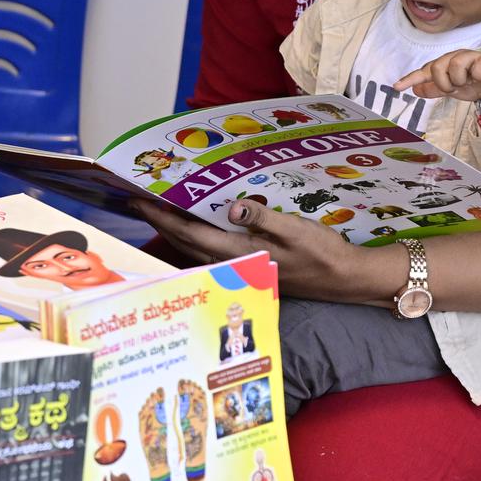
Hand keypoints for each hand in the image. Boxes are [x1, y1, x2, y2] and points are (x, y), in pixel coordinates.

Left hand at [134, 197, 358, 299]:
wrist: (344, 279)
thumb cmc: (323, 252)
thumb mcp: (296, 229)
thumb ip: (263, 218)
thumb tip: (232, 208)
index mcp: (240, 250)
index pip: (189, 232)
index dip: (161, 217)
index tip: (139, 201)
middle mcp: (234, 262)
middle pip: (184, 243)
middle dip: (158, 223)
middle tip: (136, 203)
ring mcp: (240, 268)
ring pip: (194, 249)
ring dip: (172, 233)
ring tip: (155, 213)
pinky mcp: (248, 267)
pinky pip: (209, 251)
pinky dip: (192, 239)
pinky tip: (190, 229)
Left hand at [394, 50, 480, 102]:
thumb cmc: (474, 85)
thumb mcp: (451, 90)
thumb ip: (433, 89)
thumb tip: (415, 90)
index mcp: (445, 64)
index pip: (424, 71)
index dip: (411, 78)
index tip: (397, 87)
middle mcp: (455, 57)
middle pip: (437, 67)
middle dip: (444, 83)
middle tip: (455, 88)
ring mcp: (471, 57)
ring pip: (454, 65)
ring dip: (460, 81)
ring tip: (468, 83)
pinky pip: (477, 66)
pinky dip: (478, 75)